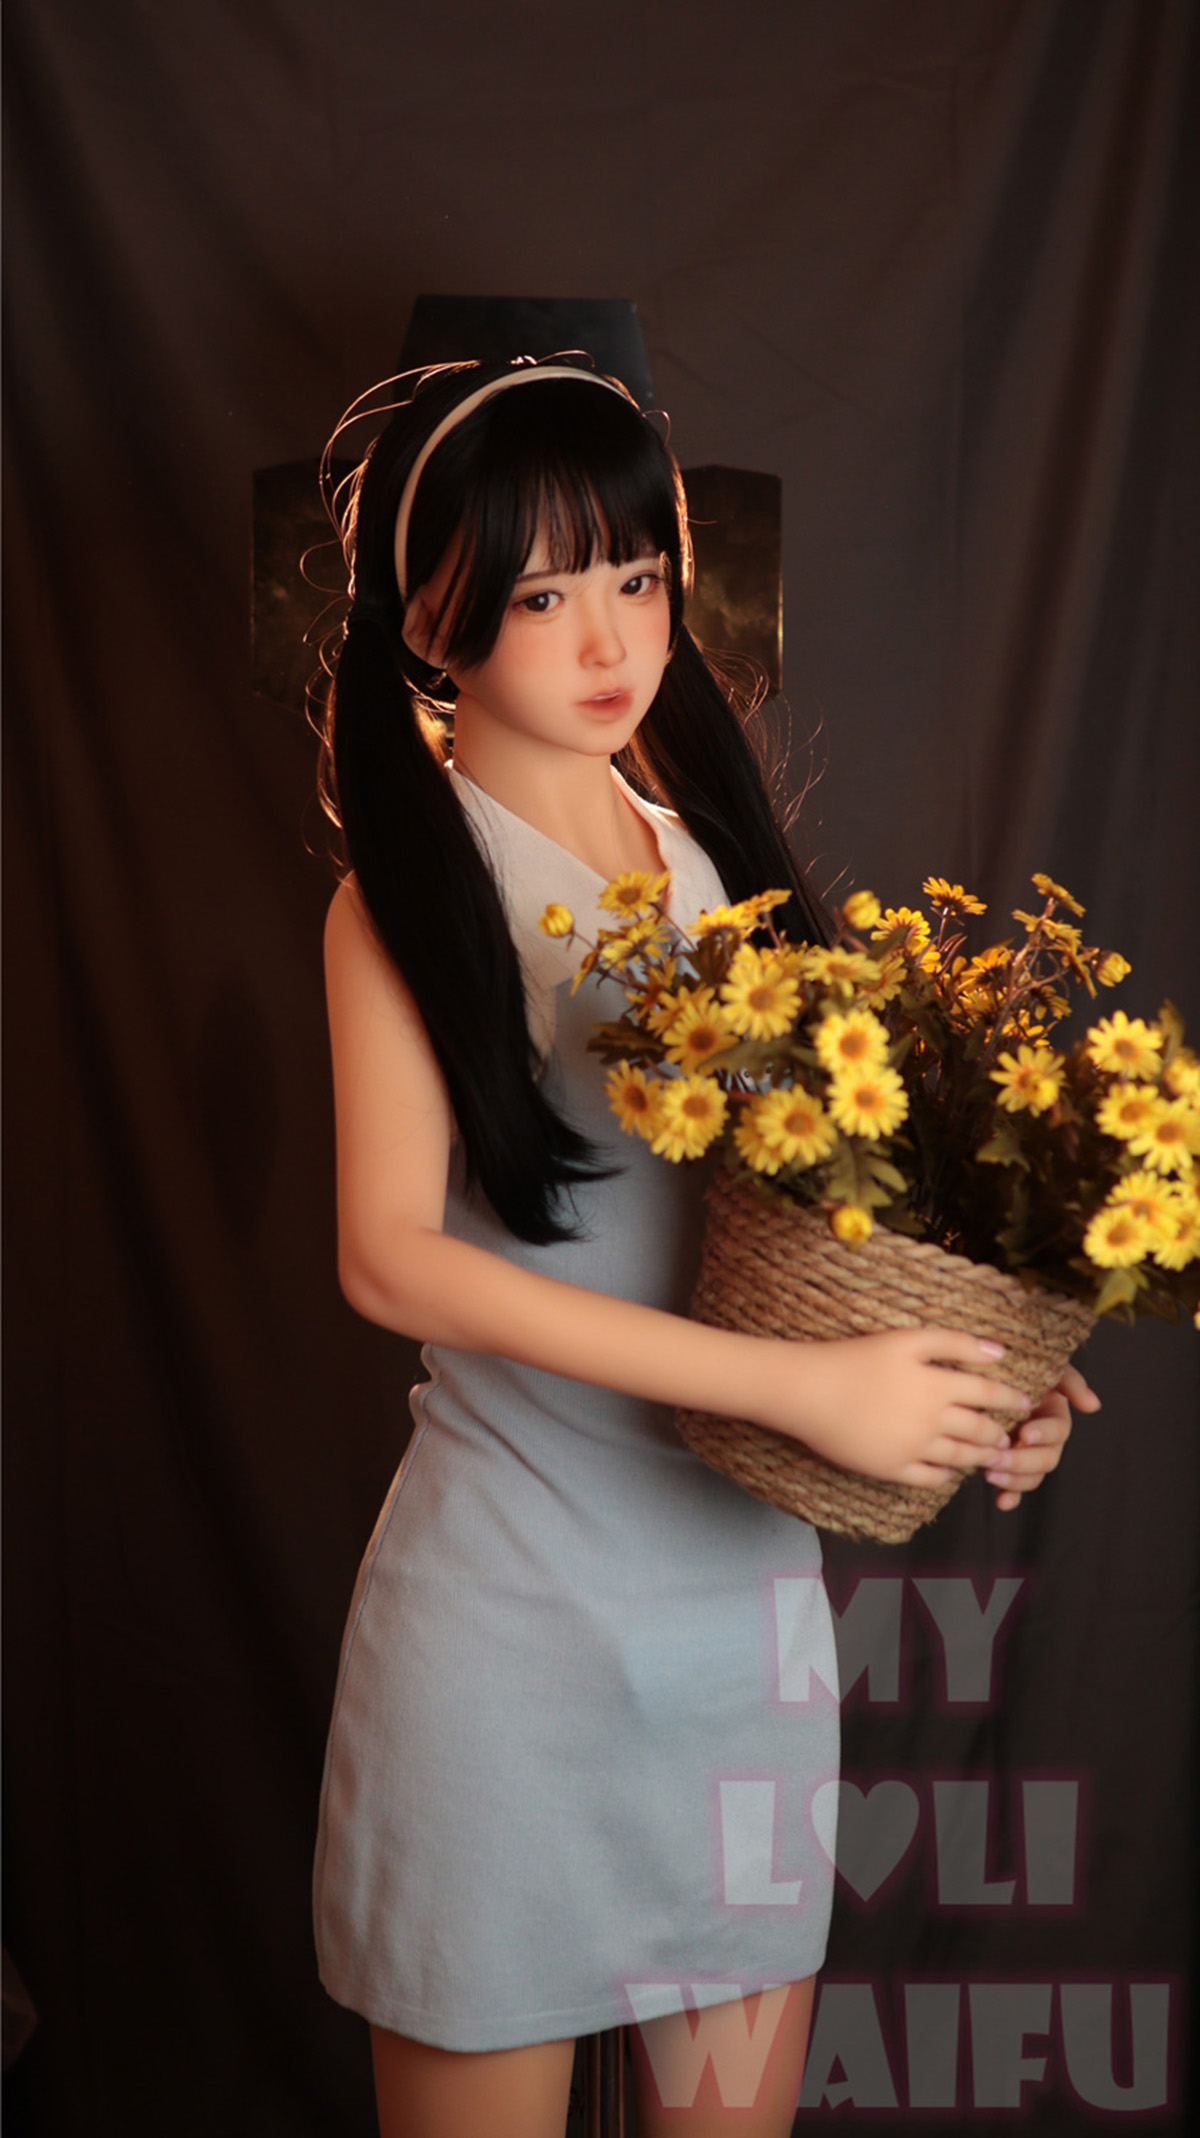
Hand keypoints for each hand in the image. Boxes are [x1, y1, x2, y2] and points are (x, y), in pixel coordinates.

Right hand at [760, 1326, 1033, 1487]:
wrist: (809, 1391)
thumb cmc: (855, 1357)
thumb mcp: (906, 1339)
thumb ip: (955, 1343)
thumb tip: (999, 1352)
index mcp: (938, 1386)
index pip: (989, 1394)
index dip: (1012, 1398)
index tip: (1027, 1402)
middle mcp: (932, 1421)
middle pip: (980, 1430)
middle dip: (1001, 1434)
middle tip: (1011, 1437)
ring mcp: (913, 1449)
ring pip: (961, 1457)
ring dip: (982, 1457)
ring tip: (992, 1457)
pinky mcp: (892, 1469)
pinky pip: (931, 1478)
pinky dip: (947, 1476)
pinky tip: (952, 1472)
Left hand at [984, 1362, 1098, 1510]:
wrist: (983, 1373)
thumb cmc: (1016, 1365)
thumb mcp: (1044, 1366)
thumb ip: (1070, 1382)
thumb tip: (1093, 1406)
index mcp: (1055, 1415)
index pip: (1058, 1430)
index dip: (1044, 1433)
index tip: (1024, 1433)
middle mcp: (1045, 1439)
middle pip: (1046, 1459)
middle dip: (1022, 1461)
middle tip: (996, 1459)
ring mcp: (1027, 1454)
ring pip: (1032, 1477)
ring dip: (1014, 1481)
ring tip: (988, 1474)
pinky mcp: (1009, 1466)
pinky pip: (1015, 1488)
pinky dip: (1010, 1497)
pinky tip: (1001, 1503)